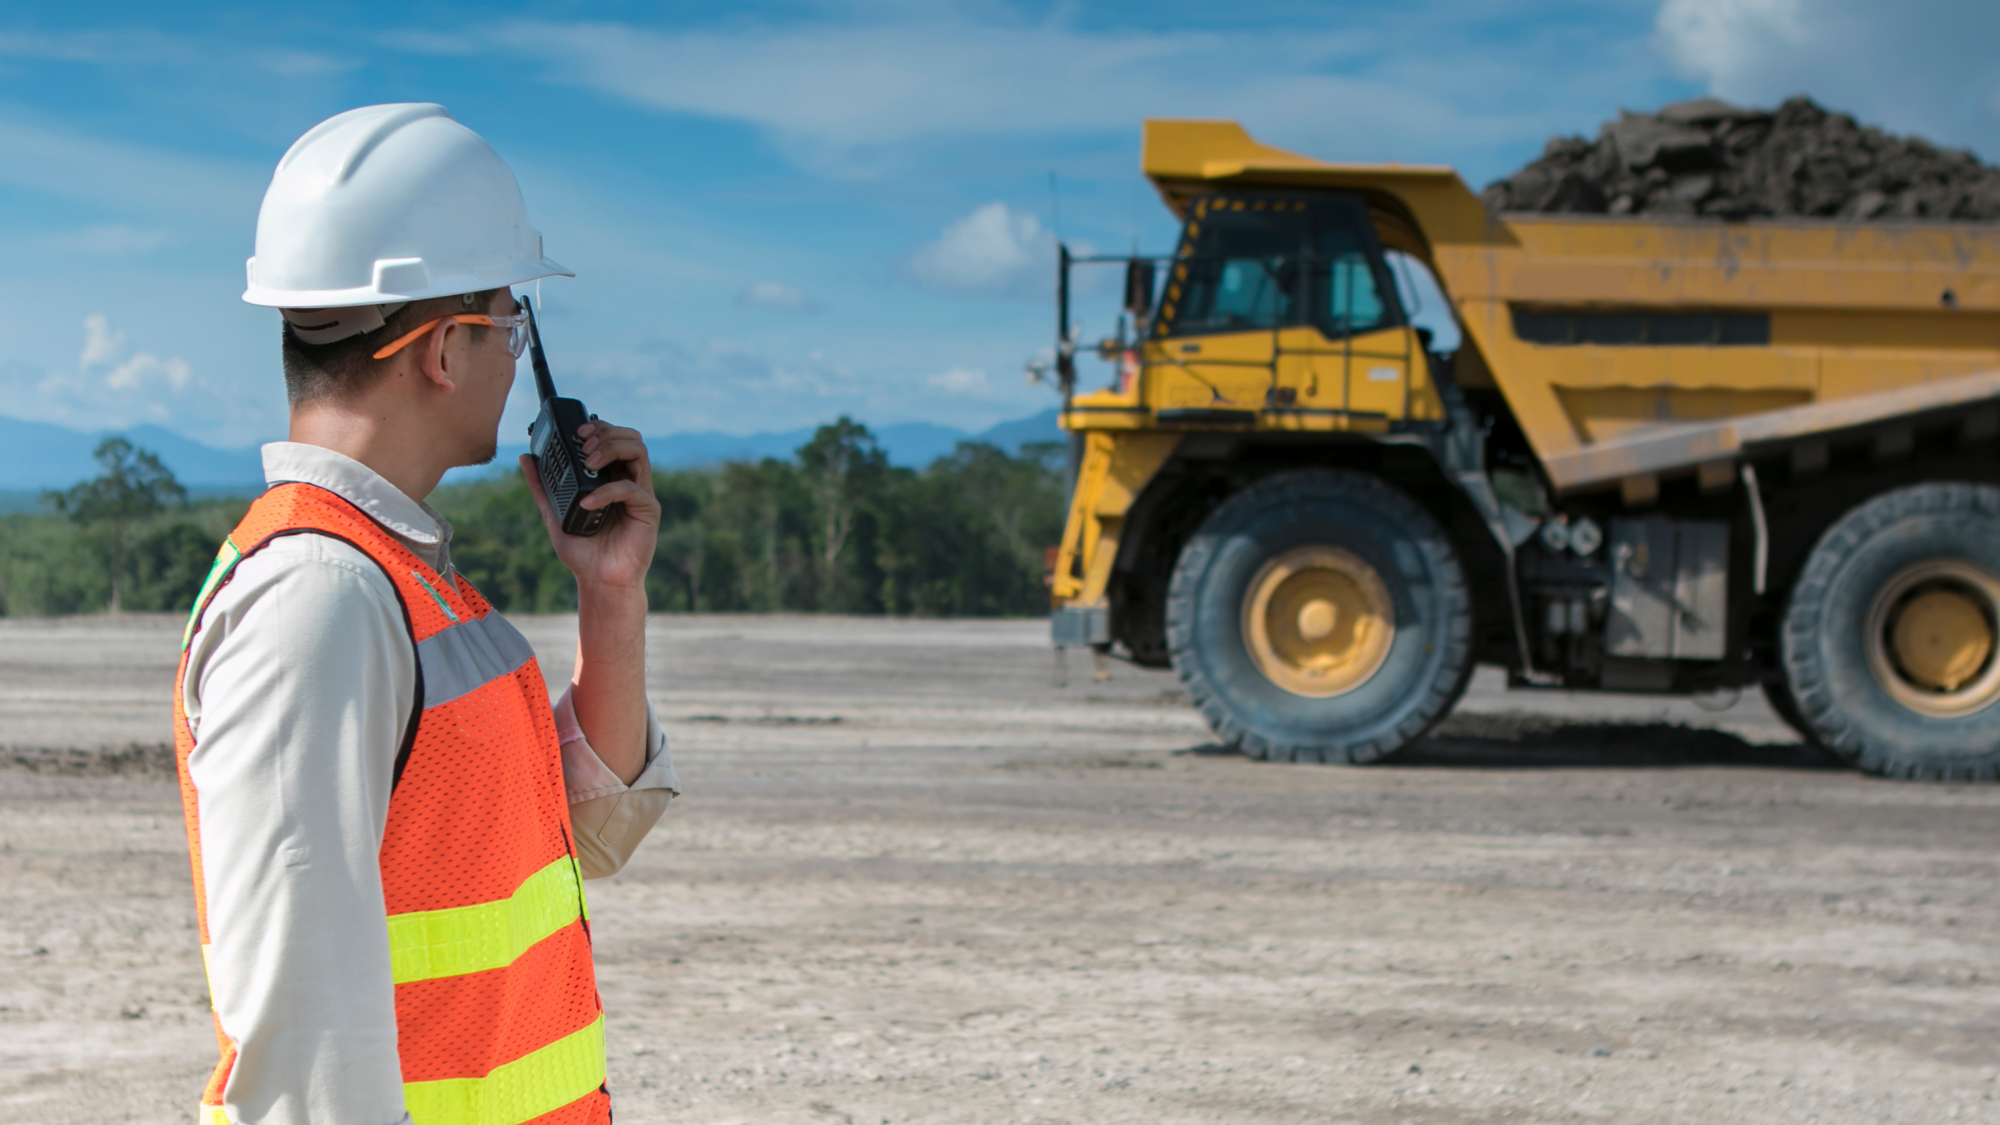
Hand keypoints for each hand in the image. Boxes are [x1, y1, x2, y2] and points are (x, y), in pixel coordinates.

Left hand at [520, 420, 659, 591]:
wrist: (598, 581)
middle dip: (606, 432)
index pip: (613, 438)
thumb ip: (542, 486)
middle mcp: (629, 481)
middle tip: (583, 443)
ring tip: (588, 462)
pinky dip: (607, 491)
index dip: (598, 427)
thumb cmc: (582, 551)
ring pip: (639, 451)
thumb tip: (526, 457)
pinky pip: (631, 488)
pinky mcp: (648, 510)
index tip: (577, 432)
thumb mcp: (554, 513)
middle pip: (631, 437)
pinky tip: (587, 504)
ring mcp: (641, 493)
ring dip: (611, 449)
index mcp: (611, 478)